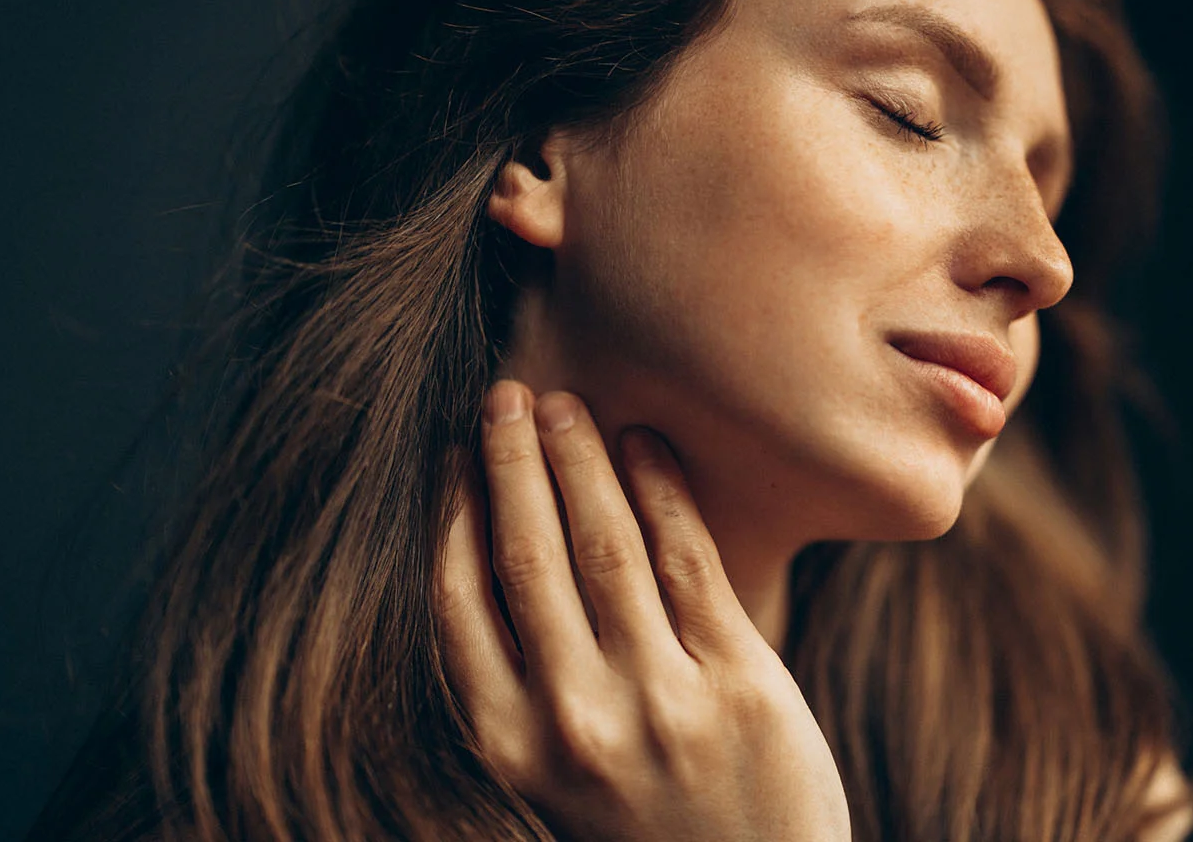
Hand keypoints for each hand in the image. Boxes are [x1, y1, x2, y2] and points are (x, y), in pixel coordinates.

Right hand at [435, 380, 850, 841]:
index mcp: (511, 745)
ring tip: (562, 404)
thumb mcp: (555, 775)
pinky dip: (661, 489)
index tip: (454, 454)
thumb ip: (525, 677)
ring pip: (605, 546)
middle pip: (527, 557)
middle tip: (503, 393)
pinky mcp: (739, 683)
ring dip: (578, 460)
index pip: (460, 601)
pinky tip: (643, 442)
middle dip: (510, 462)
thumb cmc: (644, 819)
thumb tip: (498, 535)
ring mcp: (661, 703)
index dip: (453, 513)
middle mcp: (575, 722)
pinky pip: (689, 561)